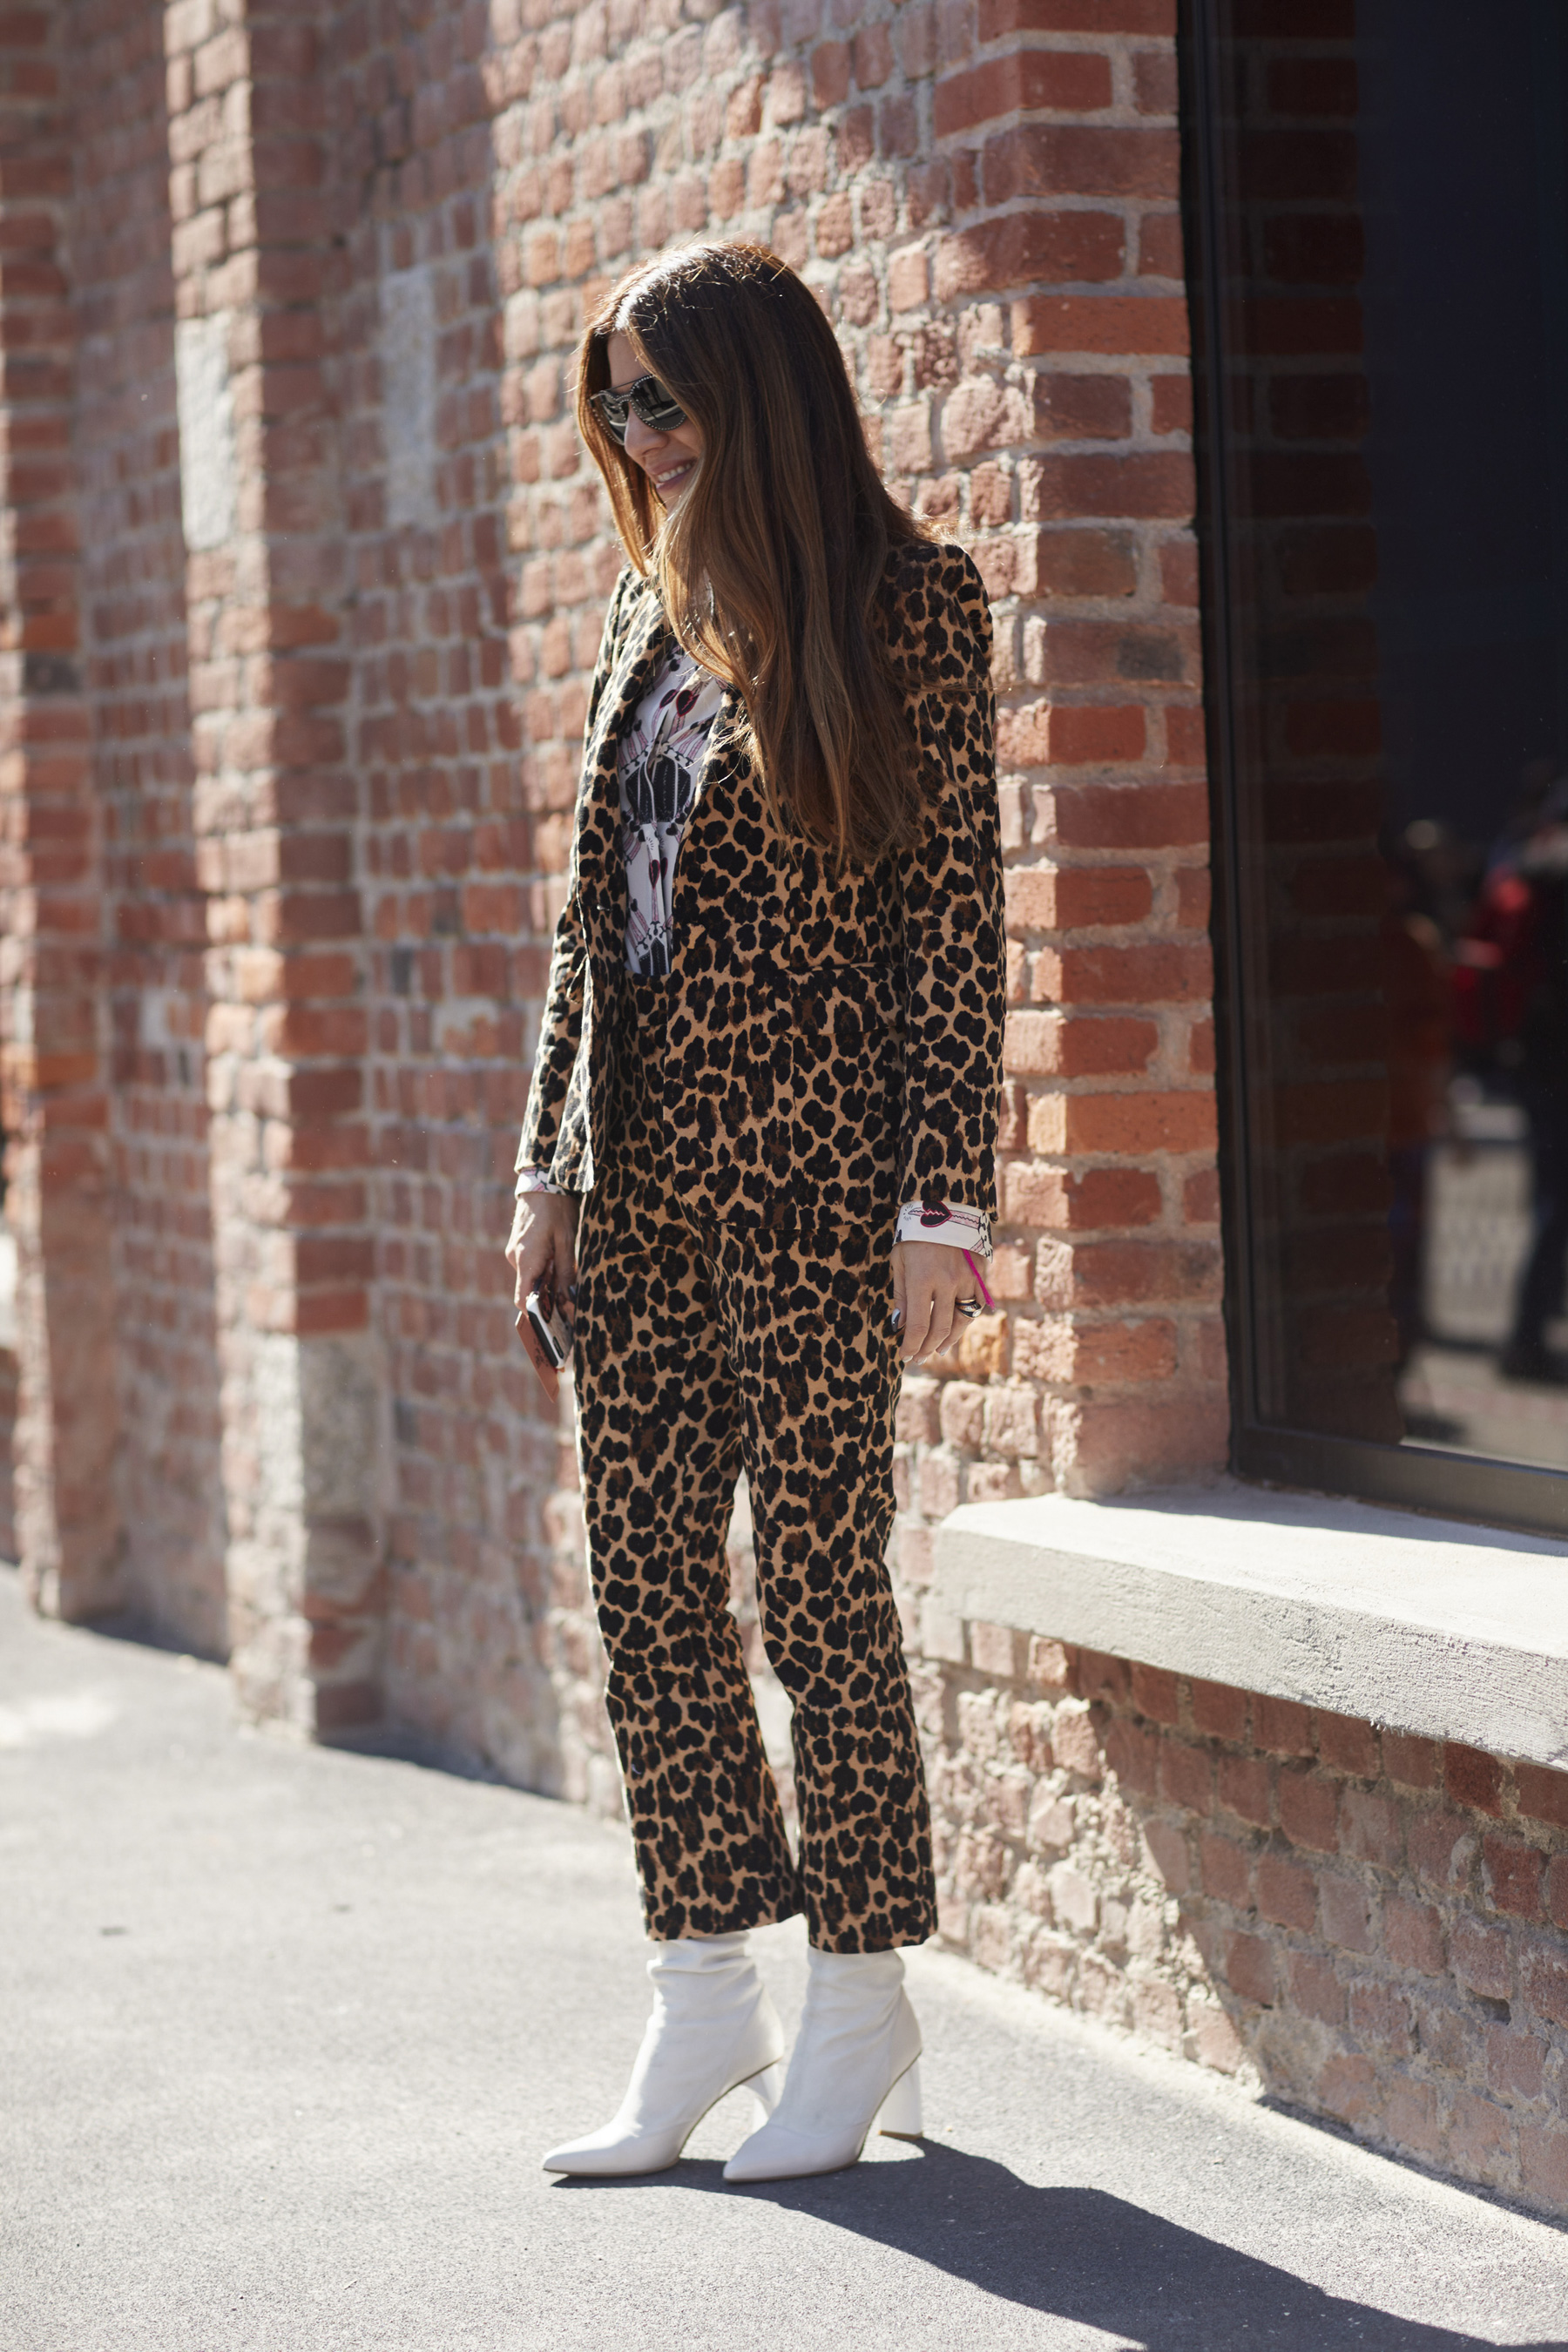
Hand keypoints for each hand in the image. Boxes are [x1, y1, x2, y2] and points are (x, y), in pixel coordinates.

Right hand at [505, 1190, 580, 1402]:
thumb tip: (570, 1306)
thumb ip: (566, 1274)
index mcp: (526, 1260)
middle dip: (546, 1312)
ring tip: (571, 1310)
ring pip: (533, 1282)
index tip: (550, 1337)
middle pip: (530, 1294)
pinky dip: (546, 1280)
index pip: (524, 1301)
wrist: (544, 1180)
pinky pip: (533, 1271)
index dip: (535, 1321)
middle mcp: (517, 1260)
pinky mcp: (522, 1248)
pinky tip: (563, 1284)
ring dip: (549, 1294)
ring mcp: (517, 1253)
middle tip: (567, 1332)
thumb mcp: (567, 1242)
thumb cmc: (557, 1210)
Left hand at [891, 1240, 982, 1366]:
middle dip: (927, 1348)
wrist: (945, 1206)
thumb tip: (900, 1325)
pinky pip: (976, 1306)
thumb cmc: (915, 1235)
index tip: (904, 1355)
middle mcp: (947, 1282)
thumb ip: (902, 1295)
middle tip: (919, 1358)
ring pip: (962, 1321)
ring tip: (938, 1350)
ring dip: (949, 1340)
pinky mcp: (980, 1275)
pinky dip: (966, 1321)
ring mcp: (967, 1279)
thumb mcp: (899, 1261)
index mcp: (923, 1280)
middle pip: (940, 1328)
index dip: (911, 1346)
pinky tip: (957, 1329)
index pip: (918, 1326)